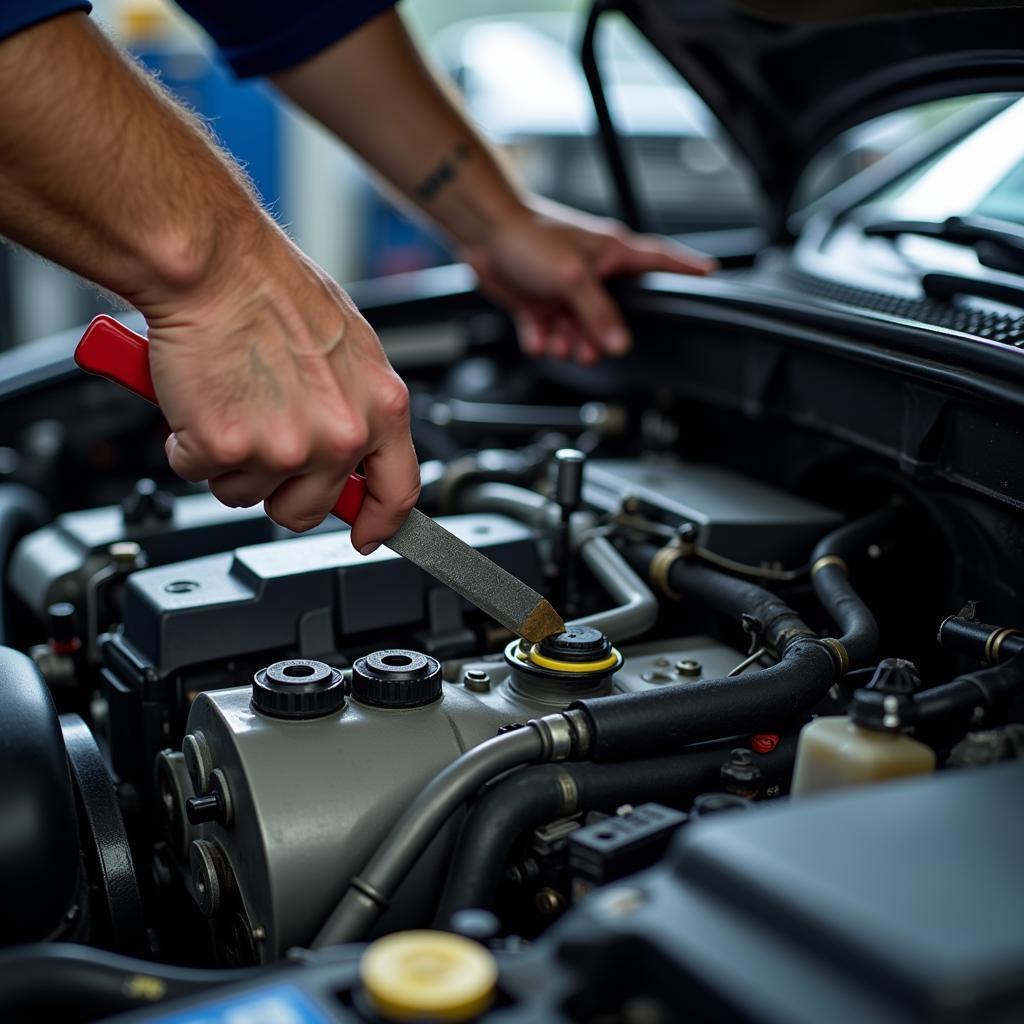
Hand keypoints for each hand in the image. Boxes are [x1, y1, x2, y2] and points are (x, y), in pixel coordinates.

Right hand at [142, 224, 418, 549]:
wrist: (215, 261)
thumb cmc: (274, 289)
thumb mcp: (350, 347)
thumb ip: (358, 406)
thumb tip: (354, 449)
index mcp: (382, 406)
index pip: (397, 492)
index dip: (379, 523)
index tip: (365, 534)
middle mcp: (341, 434)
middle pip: (308, 509)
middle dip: (277, 487)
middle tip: (258, 441)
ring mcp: (285, 447)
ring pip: (246, 495)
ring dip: (229, 460)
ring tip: (229, 400)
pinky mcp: (227, 447)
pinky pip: (199, 472)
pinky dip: (187, 443)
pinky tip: (198, 399)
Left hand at [460, 198, 716, 364]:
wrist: (483, 234)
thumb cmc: (529, 237)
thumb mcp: (572, 278)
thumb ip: (598, 314)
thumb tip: (619, 344)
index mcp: (612, 254)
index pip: (662, 261)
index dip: (687, 269)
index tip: (710, 273)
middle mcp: (593, 273)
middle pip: (612, 316)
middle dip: (598, 337)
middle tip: (588, 348)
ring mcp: (565, 290)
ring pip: (578, 331)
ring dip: (567, 342)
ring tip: (557, 341)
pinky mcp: (540, 302)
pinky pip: (549, 333)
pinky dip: (542, 339)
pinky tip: (537, 337)